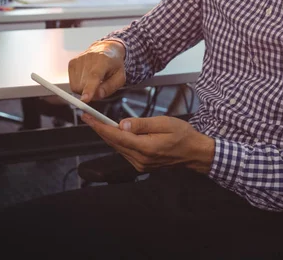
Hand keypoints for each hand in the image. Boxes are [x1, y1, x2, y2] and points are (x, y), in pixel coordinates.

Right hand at [68, 39, 125, 101]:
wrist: (106, 49)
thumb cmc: (114, 64)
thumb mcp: (120, 77)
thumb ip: (110, 88)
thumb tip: (97, 95)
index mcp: (104, 60)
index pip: (94, 76)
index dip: (89, 89)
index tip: (85, 99)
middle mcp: (89, 58)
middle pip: (83, 86)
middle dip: (90, 92)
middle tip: (99, 86)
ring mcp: (78, 60)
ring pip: (76, 86)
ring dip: (84, 89)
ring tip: (93, 80)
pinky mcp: (72, 62)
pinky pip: (72, 83)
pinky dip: (79, 84)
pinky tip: (87, 77)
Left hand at [81, 114, 214, 173]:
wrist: (194, 153)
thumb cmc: (183, 135)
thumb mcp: (164, 123)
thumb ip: (142, 124)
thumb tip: (122, 124)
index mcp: (145, 148)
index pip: (116, 136)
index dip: (100, 126)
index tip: (88, 118)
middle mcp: (140, 159)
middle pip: (114, 143)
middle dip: (99, 129)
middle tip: (87, 117)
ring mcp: (140, 164)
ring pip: (118, 147)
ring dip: (107, 135)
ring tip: (97, 122)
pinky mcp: (142, 164)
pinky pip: (125, 151)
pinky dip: (117, 141)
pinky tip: (115, 132)